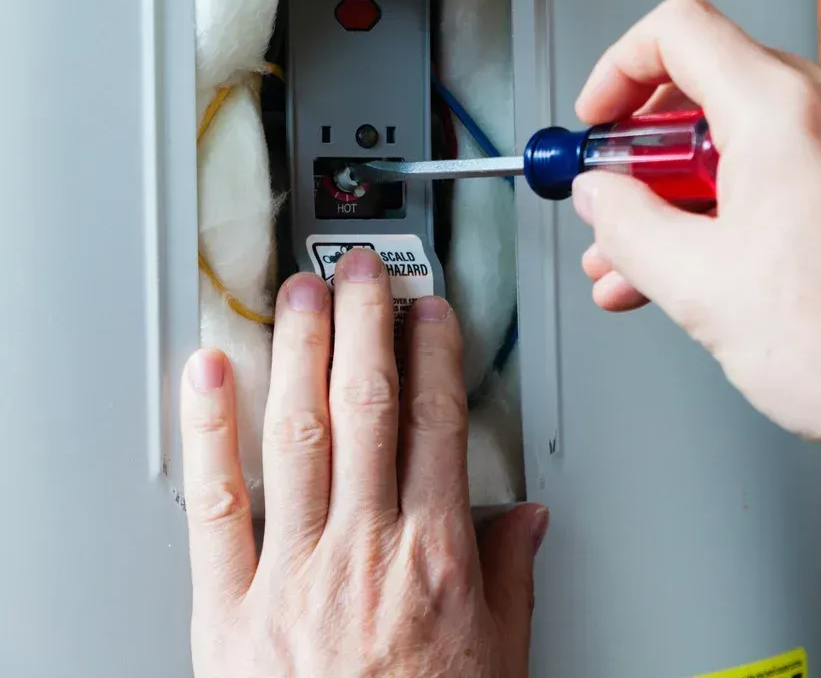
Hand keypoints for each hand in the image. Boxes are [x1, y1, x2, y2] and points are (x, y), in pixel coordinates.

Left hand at [181, 249, 545, 677]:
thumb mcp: (500, 664)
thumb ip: (510, 580)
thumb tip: (528, 517)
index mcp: (435, 561)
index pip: (438, 424)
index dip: (433, 352)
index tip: (429, 308)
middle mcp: (365, 552)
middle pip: (368, 407)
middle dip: (365, 323)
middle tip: (359, 268)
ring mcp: (293, 574)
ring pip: (299, 433)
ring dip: (299, 349)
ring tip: (298, 291)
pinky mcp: (228, 611)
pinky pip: (216, 507)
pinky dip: (209, 434)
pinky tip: (208, 376)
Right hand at [571, 0, 820, 650]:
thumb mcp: (697, 286)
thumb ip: (626, 224)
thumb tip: (601, 195)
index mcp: (786, 111)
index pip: (680, 29)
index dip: (619, 67)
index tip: (599, 118)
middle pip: (717, 83)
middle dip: (651, 149)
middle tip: (617, 199)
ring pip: (757, 132)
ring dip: (693, 186)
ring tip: (650, 259)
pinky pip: (802, 162)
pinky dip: (750, 197)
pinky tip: (714, 265)